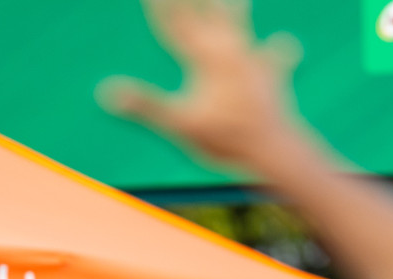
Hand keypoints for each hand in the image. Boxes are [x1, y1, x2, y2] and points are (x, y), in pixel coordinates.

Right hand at [99, 0, 305, 169]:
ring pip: (240, 22)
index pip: (173, 22)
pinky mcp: (272, 77)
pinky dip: (279, 52)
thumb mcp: (179, 124)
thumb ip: (143, 104)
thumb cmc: (227, 139)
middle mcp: (229, 50)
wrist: (275, 150)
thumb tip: (104, 92)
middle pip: (207, 11)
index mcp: (204, 58)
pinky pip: (276, 59)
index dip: (158, 4)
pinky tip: (287, 44)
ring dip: (235, 7)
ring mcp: (252, 61)